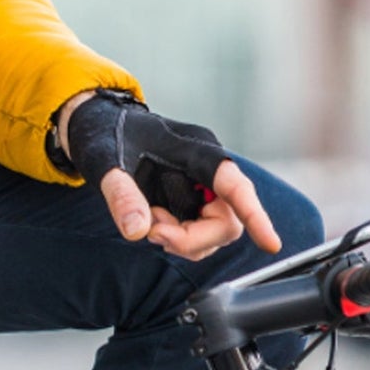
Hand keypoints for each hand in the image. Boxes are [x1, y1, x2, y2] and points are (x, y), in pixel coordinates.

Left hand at [58, 90, 280, 260]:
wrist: (98, 125)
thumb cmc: (105, 133)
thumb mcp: (105, 162)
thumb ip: (121, 194)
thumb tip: (137, 232)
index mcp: (194, 150)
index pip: (233, 184)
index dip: (255, 215)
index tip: (271, 244)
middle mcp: (207, 168)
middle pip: (227, 219)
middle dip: (193, 238)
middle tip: (154, 233)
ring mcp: (203, 185)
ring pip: (217, 231)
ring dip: (184, 240)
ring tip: (148, 223)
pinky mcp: (194, 198)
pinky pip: (202, 231)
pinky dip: (179, 238)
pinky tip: (153, 223)